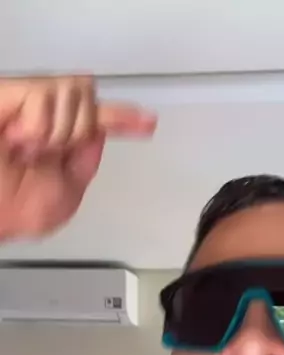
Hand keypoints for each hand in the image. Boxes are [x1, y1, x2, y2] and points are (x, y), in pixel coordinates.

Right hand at [0, 76, 156, 238]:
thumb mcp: (66, 195)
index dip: (123, 119)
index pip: (94, 121)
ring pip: (73, 90)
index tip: (147, 122)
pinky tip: (20, 139)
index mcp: (53, 141)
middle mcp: (40, 117)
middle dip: (79, 129)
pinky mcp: (7, 92)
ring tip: (30, 147)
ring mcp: (24, 102)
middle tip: (51, 151)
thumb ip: (84, 161)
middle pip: (87, 96)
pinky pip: (45, 93)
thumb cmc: (11, 212)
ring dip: (59, 130)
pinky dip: (40, 125)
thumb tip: (96, 134)